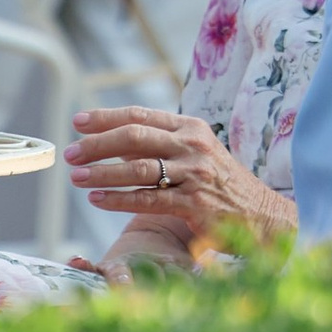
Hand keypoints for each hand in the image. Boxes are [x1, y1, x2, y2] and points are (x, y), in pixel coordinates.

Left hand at [64, 105, 284, 250]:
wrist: (261, 215)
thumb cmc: (219, 183)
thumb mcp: (193, 154)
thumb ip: (157, 146)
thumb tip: (110, 142)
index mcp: (191, 128)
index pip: (140, 116)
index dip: (106, 117)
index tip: (77, 122)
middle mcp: (193, 146)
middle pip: (135, 136)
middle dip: (97, 144)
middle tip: (70, 153)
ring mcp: (195, 174)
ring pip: (138, 169)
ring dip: (102, 172)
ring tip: (76, 177)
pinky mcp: (195, 204)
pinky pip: (148, 199)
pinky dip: (119, 199)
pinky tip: (97, 199)